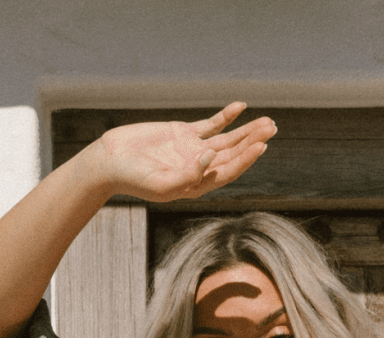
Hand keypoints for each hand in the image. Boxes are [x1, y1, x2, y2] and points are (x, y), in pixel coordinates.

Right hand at [95, 103, 275, 203]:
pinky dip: (226, 117)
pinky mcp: (183, 133)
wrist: (111, 162)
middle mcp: (200, 168)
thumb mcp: (161, 184)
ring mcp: (193, 150)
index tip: (261, 145)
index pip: (228, 171)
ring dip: (246, 130)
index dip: (246, 159)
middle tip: (271, 128)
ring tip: (267, 122)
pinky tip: (240, 107)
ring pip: (227, 139)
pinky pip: (210, 124)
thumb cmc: (133, 179)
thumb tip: (212, 156)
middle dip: (253, 141)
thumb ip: (188, 175)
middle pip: (233, 154)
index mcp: (197, 185)